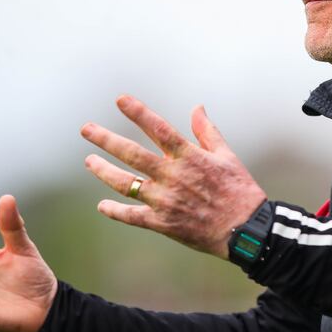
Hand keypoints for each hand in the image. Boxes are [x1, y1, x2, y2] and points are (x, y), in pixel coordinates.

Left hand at [81, 95, 266, 258]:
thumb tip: (197, 107)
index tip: (120, 100)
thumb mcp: (226, 155)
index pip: (158, 128)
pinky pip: (132, 216)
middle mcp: (172, 176)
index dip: (138, 112)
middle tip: (86, 129)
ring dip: (103, 171)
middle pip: (132, 154)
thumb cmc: (239, 189)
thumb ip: (207, 131)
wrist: (245, 230)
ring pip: (125, 184)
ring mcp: (165, 201)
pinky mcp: (163, 223)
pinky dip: (115, 211)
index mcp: (188, 157)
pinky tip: (102, 205)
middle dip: (106, 140)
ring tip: (89, 161)